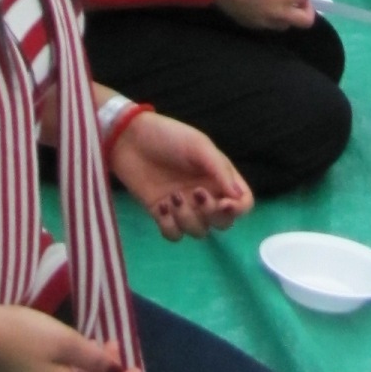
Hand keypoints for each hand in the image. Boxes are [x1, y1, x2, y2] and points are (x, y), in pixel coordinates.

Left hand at [113, 111, 252, 239]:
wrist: (128, 139)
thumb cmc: (168, 137)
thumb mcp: (199, 146)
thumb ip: (220, 171)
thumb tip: (239, 198)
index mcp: (219, 177)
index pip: (242, 202)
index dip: (238, 209)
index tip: (224, 204)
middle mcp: (205, 194)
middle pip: (223, 222)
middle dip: (211, 214)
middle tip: (195, 194)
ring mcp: (184, 206)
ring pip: (199, 231)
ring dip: (188, 219)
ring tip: (172, 197)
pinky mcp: (162, 214)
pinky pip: (174, 234)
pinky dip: (170, 225)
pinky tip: (161, 206)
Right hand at [214, 0, 315, 30]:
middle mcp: (280, 11)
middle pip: (305, 21)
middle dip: (306, 12)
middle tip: (299, 3)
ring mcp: (266, 21)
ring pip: (285, 25)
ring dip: (287, 16)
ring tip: (280, 6)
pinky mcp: (253, 25)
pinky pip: (268, 25)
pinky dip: (271, 18)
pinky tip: (263, 9)